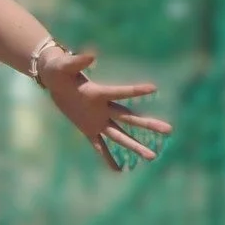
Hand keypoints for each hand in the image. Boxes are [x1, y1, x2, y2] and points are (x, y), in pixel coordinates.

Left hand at [37, 48, 171, 169]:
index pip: (121, 91)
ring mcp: (97, 120)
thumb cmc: (60, 69)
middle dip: (148, 125)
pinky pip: (98, 146)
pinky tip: (118, 170)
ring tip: (152, 157)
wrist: (54, 80)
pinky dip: (106, 157)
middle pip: (129, 118)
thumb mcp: (65, 65)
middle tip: (169, 130)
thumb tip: (91, 53)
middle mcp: (103, 108)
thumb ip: (77, 61)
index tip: (154, 88)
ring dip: (134, 146)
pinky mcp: (88, 129)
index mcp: (99, 92)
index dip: (135, 90)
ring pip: (119, 135)